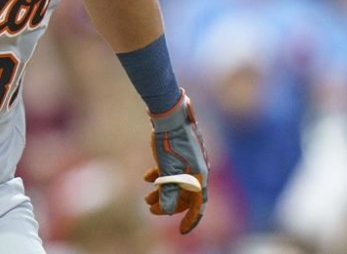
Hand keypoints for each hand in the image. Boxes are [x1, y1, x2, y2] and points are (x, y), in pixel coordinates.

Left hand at [144, 89, 208, 233]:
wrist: (170, 115)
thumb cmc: (171, 143)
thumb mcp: (168, 171)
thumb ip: (168, 193)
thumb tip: (166, 210)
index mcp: (199, 177)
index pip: (198, 205)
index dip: (190, 219)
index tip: (182, 231)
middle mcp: (198, 169)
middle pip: (184, 194)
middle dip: (168, 204)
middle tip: (151, 209)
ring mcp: (190, 160)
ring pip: (176, 182)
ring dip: (162, 191)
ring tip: (146, 198)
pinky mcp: (181, 151)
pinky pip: (172, 169)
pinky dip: (161, 175)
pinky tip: (147, 177)